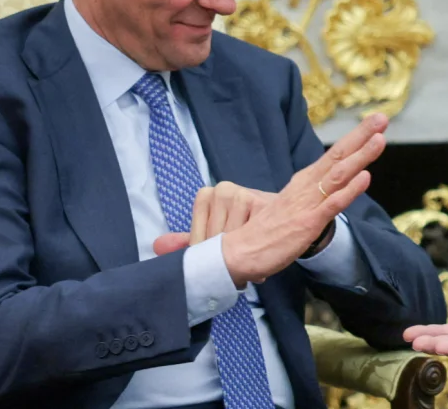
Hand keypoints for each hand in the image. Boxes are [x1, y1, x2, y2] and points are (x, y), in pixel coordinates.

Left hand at [152, 182, 276, 255]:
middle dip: (227, 256)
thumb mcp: (218, 235)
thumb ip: (191, 240)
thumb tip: (157, 246)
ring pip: (230, 241)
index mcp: (208, 195)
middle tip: (242, 257)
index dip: (210, 254)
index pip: (196, 238)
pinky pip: (250, 239)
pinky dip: (255, 253)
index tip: (224, 255)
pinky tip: (261, 250)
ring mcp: (243, 196)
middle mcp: (223, 191)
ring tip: (253, 254)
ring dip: (242, 257)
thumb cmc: (252, 229)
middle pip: (213, 240)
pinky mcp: (262, 204)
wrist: (290, 220)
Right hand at [217, 112, 388, 286]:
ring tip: (379, 139)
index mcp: (304, 182)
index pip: (334, 155)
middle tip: (381, 118)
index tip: (375, 122)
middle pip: (338, 157)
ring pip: (338, 175)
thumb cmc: (267, 230)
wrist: (238, 252)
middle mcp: (307, 187)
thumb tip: (331, 187)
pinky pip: (332, 205)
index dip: (355, 138)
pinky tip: (365, 177)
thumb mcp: (293, 206)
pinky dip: (349, 190)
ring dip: (359, 156)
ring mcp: (308, 204)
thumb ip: (313, 195)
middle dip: (361, 137)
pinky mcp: (308, 223)